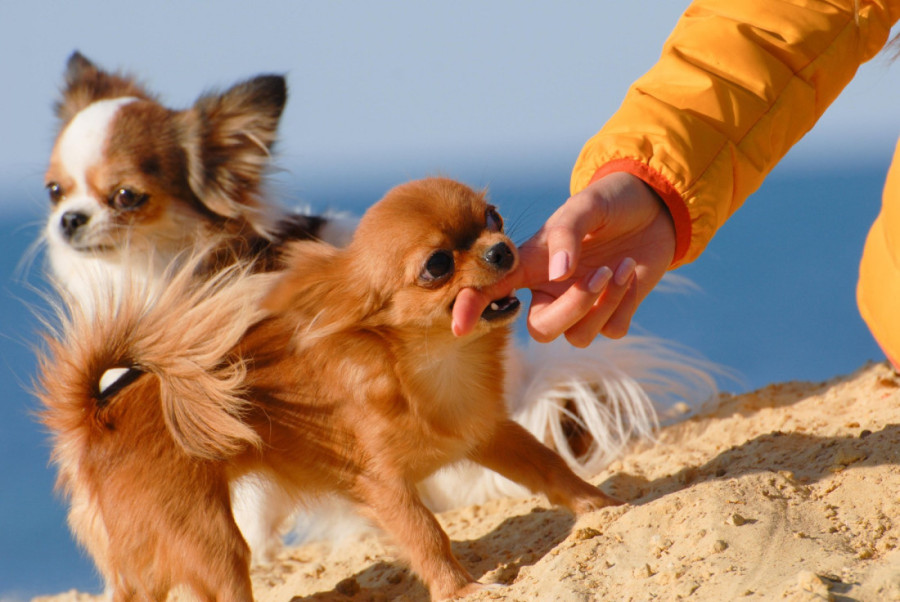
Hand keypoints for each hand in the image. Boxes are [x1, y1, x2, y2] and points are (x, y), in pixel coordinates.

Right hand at [452, 171, 676, 345]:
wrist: (653, 207)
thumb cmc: (608, 202)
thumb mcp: (585, 206)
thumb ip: (566, 234)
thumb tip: (558, 274)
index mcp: (530, 266)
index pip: (492, 291)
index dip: (470, 308)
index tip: (458, 326)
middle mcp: (549, 291)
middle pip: (542, 330)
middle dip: (574, 307)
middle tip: (601, 272)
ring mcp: (580, 307)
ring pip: (579, 336)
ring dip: (605, 303)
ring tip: (624, 265)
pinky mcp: (612, 314)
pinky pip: (612, 330)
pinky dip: (626, 304)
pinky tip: (632, 274)